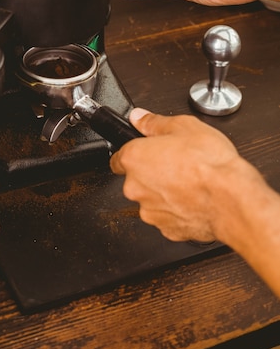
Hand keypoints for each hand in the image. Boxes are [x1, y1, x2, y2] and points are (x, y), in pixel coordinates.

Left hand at [110, 108, 256, 242]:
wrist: (230, 200)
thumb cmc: (209, 164)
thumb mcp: (184, 126)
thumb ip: (154, 122)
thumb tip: (139, 118)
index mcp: (134, 159)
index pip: (118, 158)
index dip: (133, 153)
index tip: (145, 152)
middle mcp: (135, 187)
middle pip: (136, 179)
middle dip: (151, 173)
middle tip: (175, 164)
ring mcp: (150, 211)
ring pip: (151, 199)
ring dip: (164, 192)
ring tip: (188, 182)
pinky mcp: (167, 230)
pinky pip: (167, 217)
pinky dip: (177, 209)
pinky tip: (194, 199)